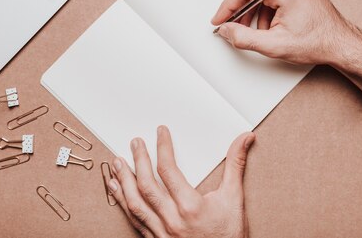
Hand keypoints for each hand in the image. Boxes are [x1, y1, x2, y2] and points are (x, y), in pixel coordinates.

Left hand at [108, 126, 255, 237]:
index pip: (169, 170)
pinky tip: (118, 191)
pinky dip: (124, 204)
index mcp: (190, 207)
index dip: (163, 148)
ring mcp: (161, 233)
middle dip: (139, 161)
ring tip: (118, 163)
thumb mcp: (234, 198)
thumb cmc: (229, 235)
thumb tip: (244, 138)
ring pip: (136, 204)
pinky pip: (135, 221)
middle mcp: (172, 221)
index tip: (160, 133)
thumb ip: (236, 165)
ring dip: (124, 182)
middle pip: (147, 185)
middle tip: (135, 143)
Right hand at [211, 0, 356, 64]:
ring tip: (254, 30)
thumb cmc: (318, 42)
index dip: (228, 5)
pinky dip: (267, 9)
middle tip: (231, 24)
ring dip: (254, 10)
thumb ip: (244, 37)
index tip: (220, 18)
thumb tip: (227, 29)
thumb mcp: (275, 45)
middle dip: (239, 8)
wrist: (341, 45)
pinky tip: (269, 26)